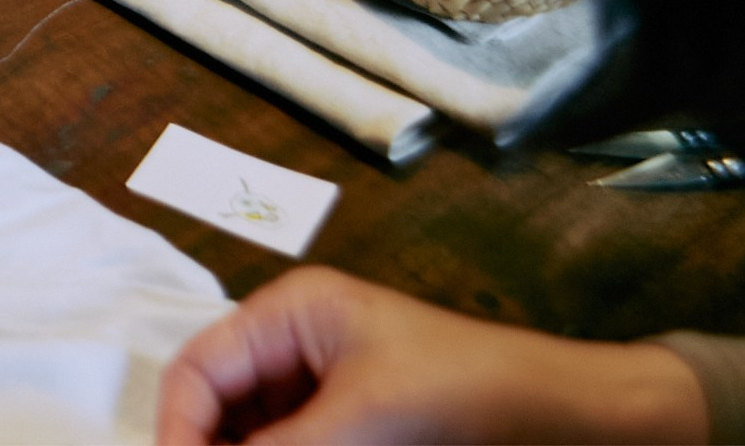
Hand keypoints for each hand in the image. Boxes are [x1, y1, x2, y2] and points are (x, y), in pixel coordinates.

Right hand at [155, 265, 707, 443]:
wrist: (566, 419)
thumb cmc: (467, 390)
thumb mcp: (358, 420)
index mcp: (290, 312)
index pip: (199, 367)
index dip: (177, 425)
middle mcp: (298, 344)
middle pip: (220, 403)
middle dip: (211, 444)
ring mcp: (326, 387)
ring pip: (256, 430)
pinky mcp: (354, 426)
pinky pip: (295, 442)